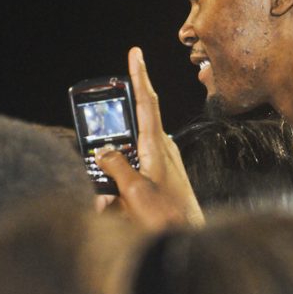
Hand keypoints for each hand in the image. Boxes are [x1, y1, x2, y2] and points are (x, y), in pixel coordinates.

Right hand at [97, 47, 203, 228]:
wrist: (188, 240)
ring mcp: (160, 166)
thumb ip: (116, 165)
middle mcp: (160, 150)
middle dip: (108, 156)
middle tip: (107, 172)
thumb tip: (104, 150)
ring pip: (121, 165)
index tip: (135, 52)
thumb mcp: (135, 190)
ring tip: (113, 207)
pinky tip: (115, 212)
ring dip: (111, 185)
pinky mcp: (156, 182)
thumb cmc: (166, 217)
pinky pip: (127, 183)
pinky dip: (116, 196)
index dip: (139, 76)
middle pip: (125, 138)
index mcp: (157, 145)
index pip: (146, 102)